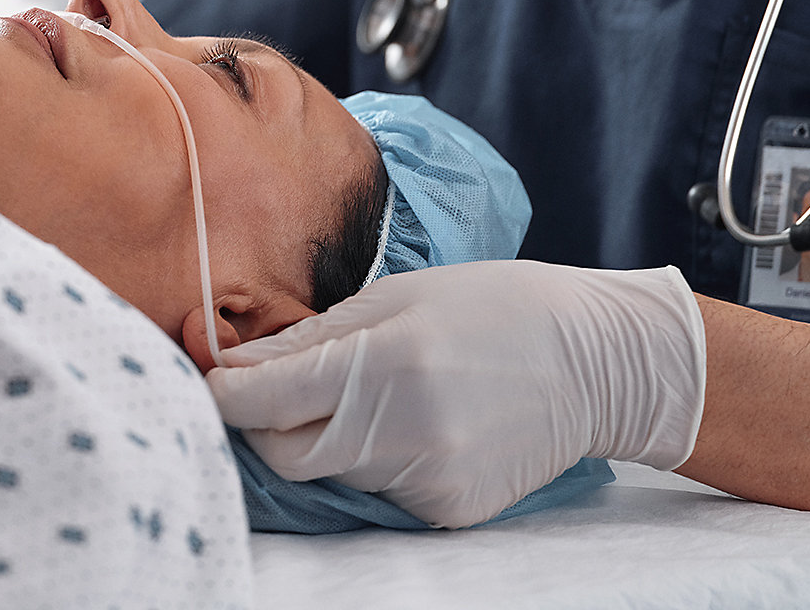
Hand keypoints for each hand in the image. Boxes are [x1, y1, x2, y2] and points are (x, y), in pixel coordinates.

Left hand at [205, 260, 706, 527]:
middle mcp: (402, 433)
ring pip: (332, 474)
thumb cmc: (490, 308)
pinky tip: (416, 424)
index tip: (210, 379)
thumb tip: (225, 365)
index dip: (222, 394)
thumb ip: (303, 339)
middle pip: (283, 455)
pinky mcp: (450, 511)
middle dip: (264, 426)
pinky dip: (376, 463)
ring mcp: (429, 481)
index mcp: (380, 366)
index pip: (259, 402)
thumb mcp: (392, 298)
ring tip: (375, 393)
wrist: (599, 360)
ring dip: (326, 440)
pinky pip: (381, 494)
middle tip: (277, 391)